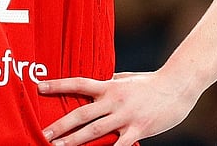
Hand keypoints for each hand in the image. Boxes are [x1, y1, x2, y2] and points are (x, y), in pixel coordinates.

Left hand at [38, 71, 199, 145]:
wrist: (178, 86)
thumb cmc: (151, 82)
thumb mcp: (127, 78)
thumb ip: (111, 81)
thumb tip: (98, 81)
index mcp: (109, 86)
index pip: (78, 84)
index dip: (58, 85)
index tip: (39, 88)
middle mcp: (114, 100)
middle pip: (81, 113)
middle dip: (60, 125)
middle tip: (42, 133)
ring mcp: (125, 116)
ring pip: (94, 131)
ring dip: (74, 141)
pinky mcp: (138, 129)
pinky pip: (119, 145)